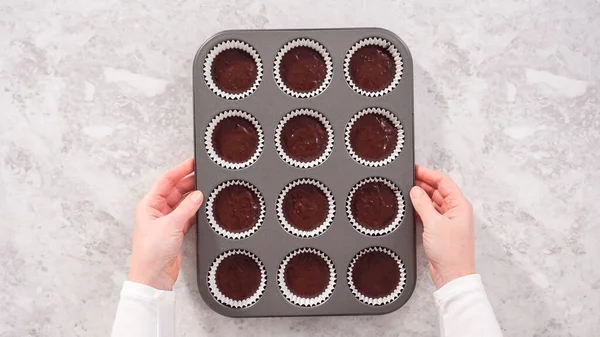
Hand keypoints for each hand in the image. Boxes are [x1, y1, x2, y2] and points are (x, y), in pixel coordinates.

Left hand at [128, 158, 203, 289]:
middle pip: (175, 190)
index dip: (180, 170)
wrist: (153, 277)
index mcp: (149, 204)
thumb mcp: (170, 225)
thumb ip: (186, 208)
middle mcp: (157, 210)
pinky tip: (204, 207)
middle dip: (189, 182)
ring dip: (193, 197)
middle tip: (204, 176)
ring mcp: (166, 221)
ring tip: (207, 190)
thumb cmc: (151, 253)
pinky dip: (195, 211)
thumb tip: (198, 194)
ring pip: (182, 202)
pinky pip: (187, 215)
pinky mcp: (175, 231)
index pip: (166, 181)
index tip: (192, 162)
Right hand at [410, 165, 474, 288]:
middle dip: (423, 184)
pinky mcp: (440, 230)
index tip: (415, 169)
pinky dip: (420, 209)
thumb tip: (415, 190)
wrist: (453, 275)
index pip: (444, 182)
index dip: (429, 174)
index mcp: (459, 205)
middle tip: (407, 179)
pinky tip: (411, 208)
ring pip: (432, 202)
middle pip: (438, 190)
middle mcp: (455, 211)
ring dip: (421, 197)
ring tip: (406, 192)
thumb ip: (423, 204)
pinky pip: (429, 213)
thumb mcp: (434, 223)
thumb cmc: (451, 252)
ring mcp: (448, 221)